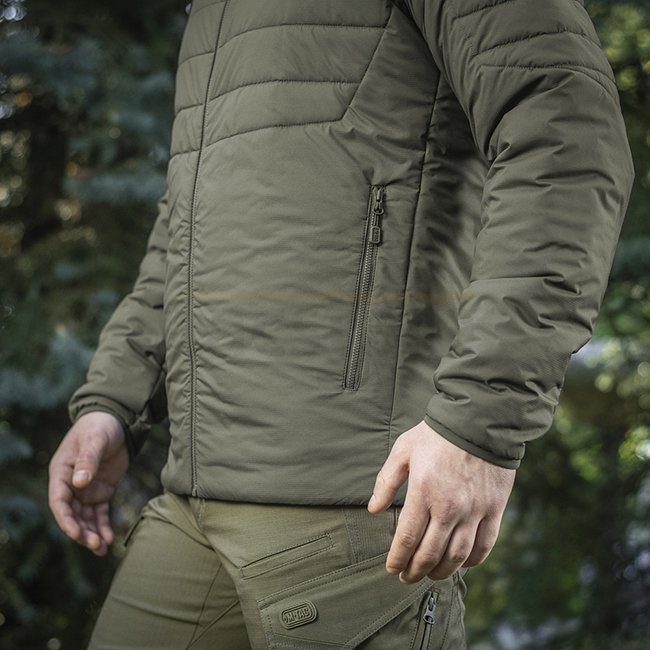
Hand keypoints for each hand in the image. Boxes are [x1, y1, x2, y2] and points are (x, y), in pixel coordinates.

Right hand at [48, 411, 128, 555]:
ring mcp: (85, 490)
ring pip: (86, 518)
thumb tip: (79, 483)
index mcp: (61, 472)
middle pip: (72, 515)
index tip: (76, 533)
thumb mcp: (95, 440)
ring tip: (102, 549)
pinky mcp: (101, 491)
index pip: (59, 501)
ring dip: (92, 534)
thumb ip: (88, 460)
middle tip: (95, 545)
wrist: (116, 421)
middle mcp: (70, 485)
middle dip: (81, 532)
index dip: (66, 520)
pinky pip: (100, 513)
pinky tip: (109, 539)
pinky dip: (103, 526)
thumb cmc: (100, 427)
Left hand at [368, 420, 514, 582]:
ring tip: (430, 574)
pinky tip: (460, 563)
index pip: (407, 538)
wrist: (479, 420)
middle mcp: (449, 506)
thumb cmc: (436, 434)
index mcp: (423, 491)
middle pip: (430, 553)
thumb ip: (386, 482)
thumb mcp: (403, 451)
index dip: (397, 559)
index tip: (391, 568)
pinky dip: (471, 560)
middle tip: (406, 577)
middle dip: (415, 570)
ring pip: (457, 556)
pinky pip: (484, 545)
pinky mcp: (494, 509)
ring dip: (441, 571)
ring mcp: (474, 510)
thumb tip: (374, 509)